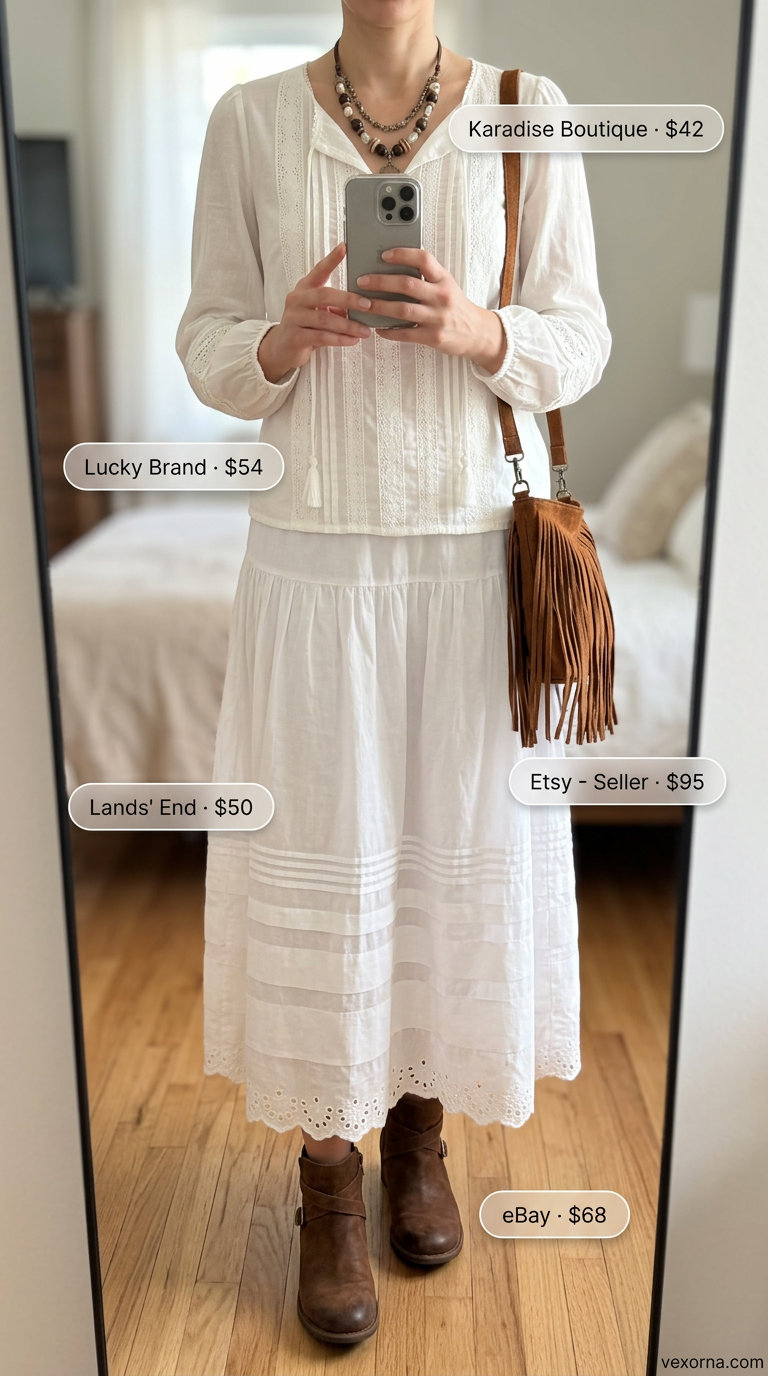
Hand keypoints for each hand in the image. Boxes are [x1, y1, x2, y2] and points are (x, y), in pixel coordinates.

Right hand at [258, 243, 372, 381]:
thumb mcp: (318, 311)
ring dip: (348, 325)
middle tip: (368, 305)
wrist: (282, 348)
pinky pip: (321, 337)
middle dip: (348, 300)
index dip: (331, 259)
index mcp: (304, 288)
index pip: (319, 270)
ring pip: (325, 319)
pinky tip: (352, 341)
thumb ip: (334, 306)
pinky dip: (339, 339)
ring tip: (365, 331)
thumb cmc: (306, 326)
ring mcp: (294, 318)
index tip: (345, 247)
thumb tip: (359, 306)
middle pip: (324, 294)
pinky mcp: (295, 337)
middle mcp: (296, 299)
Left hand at [355, 247, 506, 371]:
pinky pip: (406, 333)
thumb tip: (395, 268)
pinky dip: (389, 331)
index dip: (402, 254)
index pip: (423, 259)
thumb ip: (427, 277)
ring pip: (403, 309)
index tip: (384, 254)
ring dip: (380, 306)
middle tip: (362, 281)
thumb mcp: (447, 286)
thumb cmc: (456, 307)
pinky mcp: (433, 337)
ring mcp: (437, 318)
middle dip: (381, 282)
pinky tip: (378, 328)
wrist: (477, 333)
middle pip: (407, 284)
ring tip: (364, 304)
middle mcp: (441, 296)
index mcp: (444, 280)